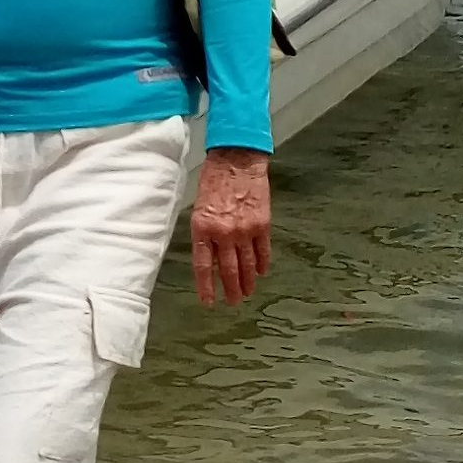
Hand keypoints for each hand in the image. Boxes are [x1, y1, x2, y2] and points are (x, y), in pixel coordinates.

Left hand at [192, 146, 271, 305]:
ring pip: (247, 265)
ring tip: (248, 292)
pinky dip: (262, 263)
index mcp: (203, 228)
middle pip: (227, 270)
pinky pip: (262, 250)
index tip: (209, 302)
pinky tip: (262, 272)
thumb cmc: (213, 180)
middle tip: (234, 302)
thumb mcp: (199, 208)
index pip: (203, 266)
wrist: (236, 160)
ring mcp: (244, 230)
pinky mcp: (262, 225)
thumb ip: (204, 233)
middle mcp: (223, 233)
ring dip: (248, 281)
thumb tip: (210, 257)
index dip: (206, 287)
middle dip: (231, 289)